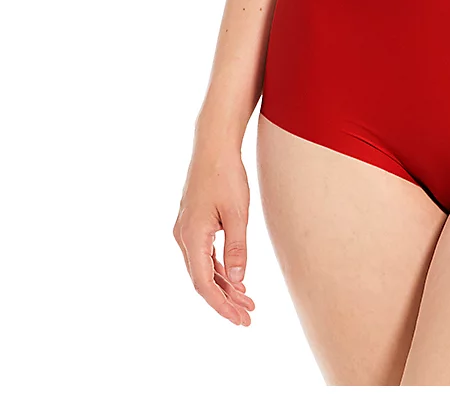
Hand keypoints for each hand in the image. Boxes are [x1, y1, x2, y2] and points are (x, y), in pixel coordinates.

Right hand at [173, 150, 254, 325]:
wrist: (214, 146)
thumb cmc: (227, 176)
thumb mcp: (238, 213)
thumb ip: (237, 248)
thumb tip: (238, 281)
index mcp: (191, 236)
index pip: (203, 283)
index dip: (221, 305)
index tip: (239, 320)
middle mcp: (183, 237)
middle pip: (203, 279)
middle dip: (225, 300)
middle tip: (248, 317)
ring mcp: (186, 230)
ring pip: (204, 267)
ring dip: (224, 285)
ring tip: (248, 301)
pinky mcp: (193, 223)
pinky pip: (204, 254)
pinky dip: (220, 268)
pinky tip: (236, 279)